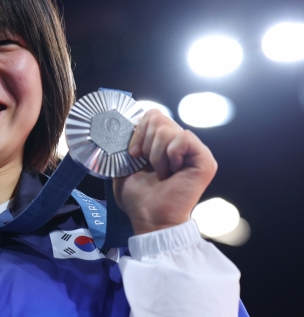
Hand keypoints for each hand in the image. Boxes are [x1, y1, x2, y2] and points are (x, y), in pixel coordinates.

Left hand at [114, 109, 217, 234]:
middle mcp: (180, 143)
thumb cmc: (138, 195)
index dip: (138, 131)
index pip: (152, 114)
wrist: (149, 216)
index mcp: (163, 142)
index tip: (134, 154)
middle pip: (158, 117)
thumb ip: (128, 140)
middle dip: (145, 142)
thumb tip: (128, 122)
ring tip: (161, 172)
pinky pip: (183, 138)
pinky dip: (170, 155)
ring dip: (156, 154)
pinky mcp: (205, 159)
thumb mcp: (125, 162)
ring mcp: (194, 151)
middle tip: (148, 164)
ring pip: (167, 128)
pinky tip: (172, 172)